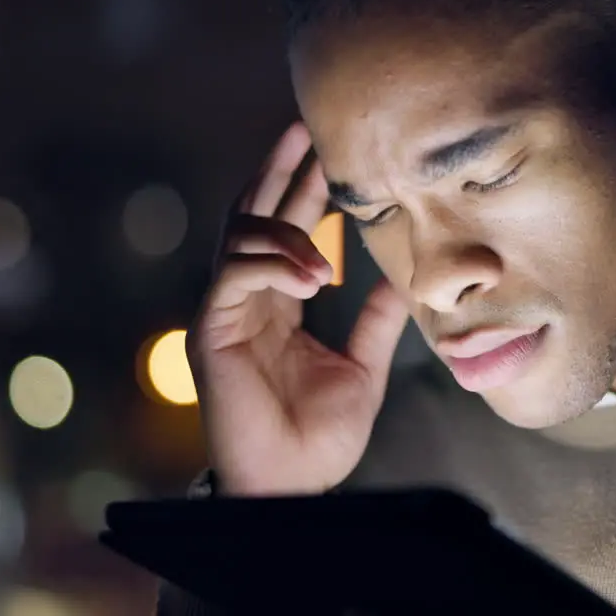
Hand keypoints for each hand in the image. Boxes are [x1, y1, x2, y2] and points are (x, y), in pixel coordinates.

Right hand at [187, 123, 409, 496]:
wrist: (292, 488)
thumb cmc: (320, 438)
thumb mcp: (363, 366)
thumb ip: (376, 317)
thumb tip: (404, 272)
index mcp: (276, 305)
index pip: (285, 230)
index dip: (303, 186)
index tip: (328, 147)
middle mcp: (245, 300)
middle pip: (253, 215)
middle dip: (278, 170)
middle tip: (304, 126)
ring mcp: (224, 313)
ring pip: (239, 237)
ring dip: (285, 225)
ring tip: (326, 237)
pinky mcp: (211, 331)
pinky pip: (234, 277)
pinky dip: (273, 264)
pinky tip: (312, 273)